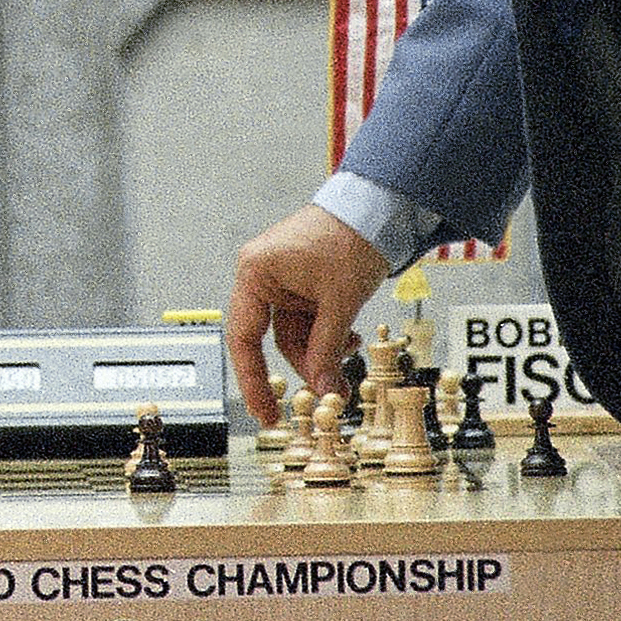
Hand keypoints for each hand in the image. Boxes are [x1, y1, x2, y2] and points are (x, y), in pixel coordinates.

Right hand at [225, 206, 390, 423]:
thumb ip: (326, 349)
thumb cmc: (350, 237)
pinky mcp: (300, 284)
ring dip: (321, 351)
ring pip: (294, 334)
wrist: (376, 210)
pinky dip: (326, 336)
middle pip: (273, 339)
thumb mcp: (339, 302)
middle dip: (304, 364)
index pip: (244, 336)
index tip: (264, 411)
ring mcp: (281, 281)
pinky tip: (348, 337)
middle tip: (324, 393)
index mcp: (256, 272)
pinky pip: (307, 322)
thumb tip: (321, 388)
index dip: (252, 378)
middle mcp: (262, 276)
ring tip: (348, 354)